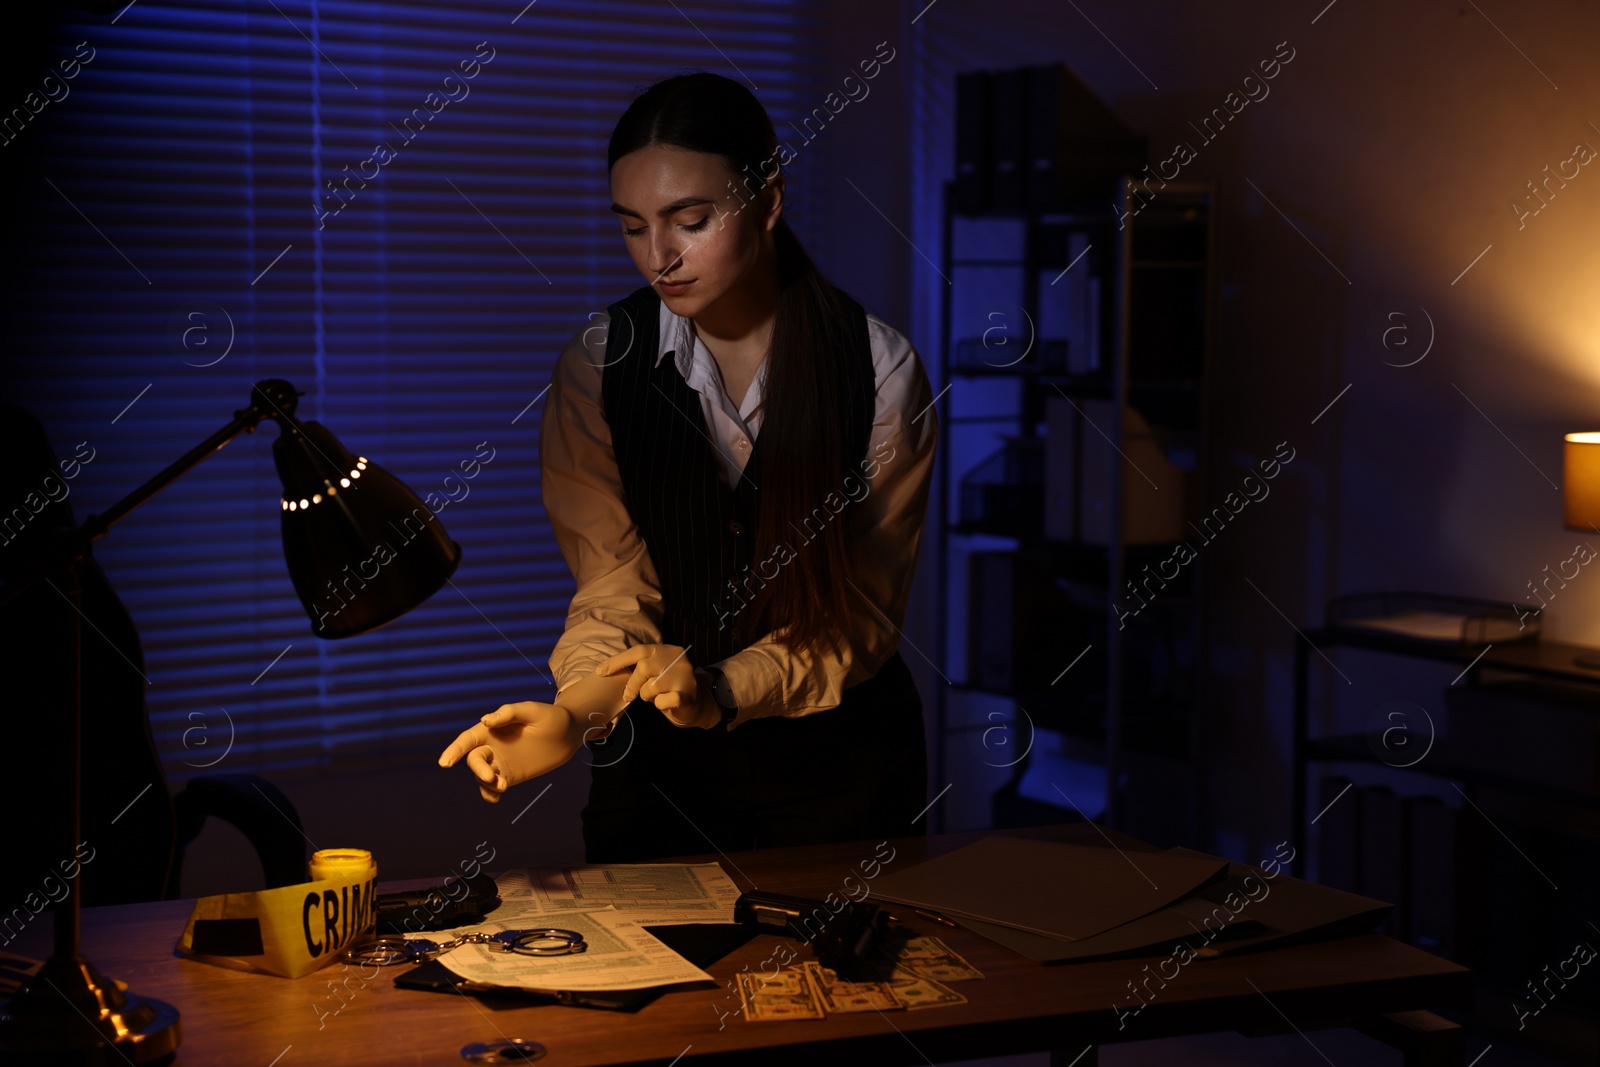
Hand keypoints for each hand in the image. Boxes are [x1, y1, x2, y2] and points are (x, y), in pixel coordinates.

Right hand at [437, 701, 581, 802]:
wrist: (569, 734)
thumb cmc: (550, 717)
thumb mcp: (532, 710)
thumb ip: (509, 713)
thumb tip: (485, 721)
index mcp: (492, 729)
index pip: (467, 740)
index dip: (453, 750)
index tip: (445, 763)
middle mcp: (492, 747)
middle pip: (473, 761)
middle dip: (478, 770)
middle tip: (492, 777)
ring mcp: (500, 763)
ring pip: (482, 777)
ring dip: (486, 784)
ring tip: (502, 786)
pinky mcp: (510, 776)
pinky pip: (493, 787)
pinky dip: (490, 794)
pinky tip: (496, 798)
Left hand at [598, 644, 719, 728]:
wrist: (699, 704)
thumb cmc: (670, 687)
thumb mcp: (657, 670)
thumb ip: (642, 666)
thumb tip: (609, 669)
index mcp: (668, 650)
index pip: (639, 651)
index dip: (618, 661)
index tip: (600, 672)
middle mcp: (678, 659)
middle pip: (644, 667)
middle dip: (632, 684)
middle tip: (628, 696)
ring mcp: (684, 676)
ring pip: (651, 686)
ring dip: (648, 696)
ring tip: (656, 697)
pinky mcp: (687, 695)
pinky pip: (661, 701)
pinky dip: (660, 705)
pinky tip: (667, 704)